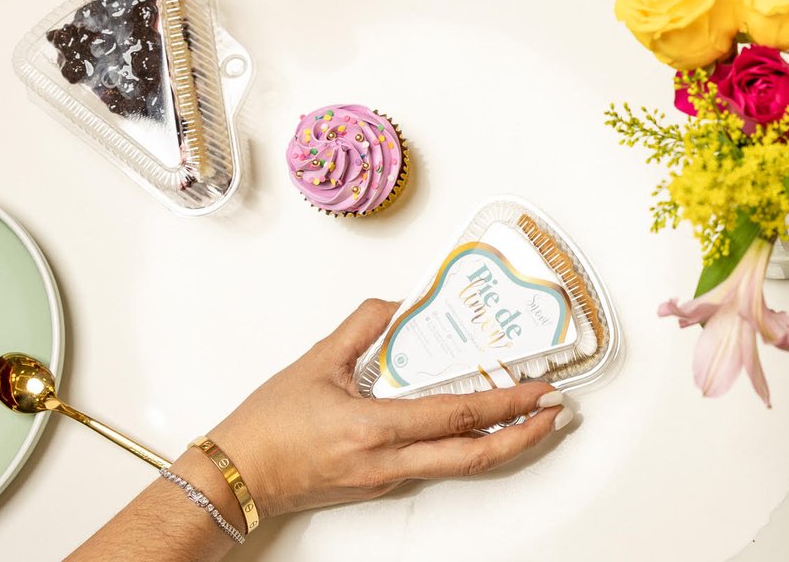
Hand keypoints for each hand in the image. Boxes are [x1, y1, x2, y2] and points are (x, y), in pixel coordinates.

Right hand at [204, 298, 573, 518]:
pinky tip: (474, 425)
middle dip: (522, 436)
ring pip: (457, 466)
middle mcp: (387, 461)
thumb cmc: (266, 426)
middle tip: (554, 414)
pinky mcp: (378, 484)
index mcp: (374, 429)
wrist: (233, 477)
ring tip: (528, 420)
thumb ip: (361, 326)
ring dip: (499, 443)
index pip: (457, 416)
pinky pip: (432, 464)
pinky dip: (462, 445)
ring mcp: (386, 478)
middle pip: (473, 457)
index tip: (539, 393)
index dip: (505, 405)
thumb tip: (397, 304)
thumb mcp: (315, 361)